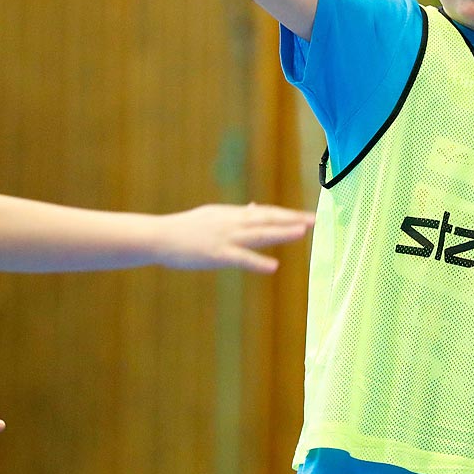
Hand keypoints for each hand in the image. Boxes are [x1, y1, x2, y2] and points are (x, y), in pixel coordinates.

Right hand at [159, 203, 313, 272]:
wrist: (158, 236)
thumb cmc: (185, 229)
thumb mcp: (213, 215)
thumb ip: (236, 214)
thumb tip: (254, 207)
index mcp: (231, 214)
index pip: (265, 213)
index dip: (287, 214)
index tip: (307, 216)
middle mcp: (231, 222)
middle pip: (267, 219)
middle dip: (292, 219)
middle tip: (315, 221)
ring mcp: (224, 237)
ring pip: (257, 234)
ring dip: (280, 233)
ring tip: (302, 233)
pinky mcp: (215, 254)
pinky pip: (240, 258)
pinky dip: (257, 262)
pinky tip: (273, 266)